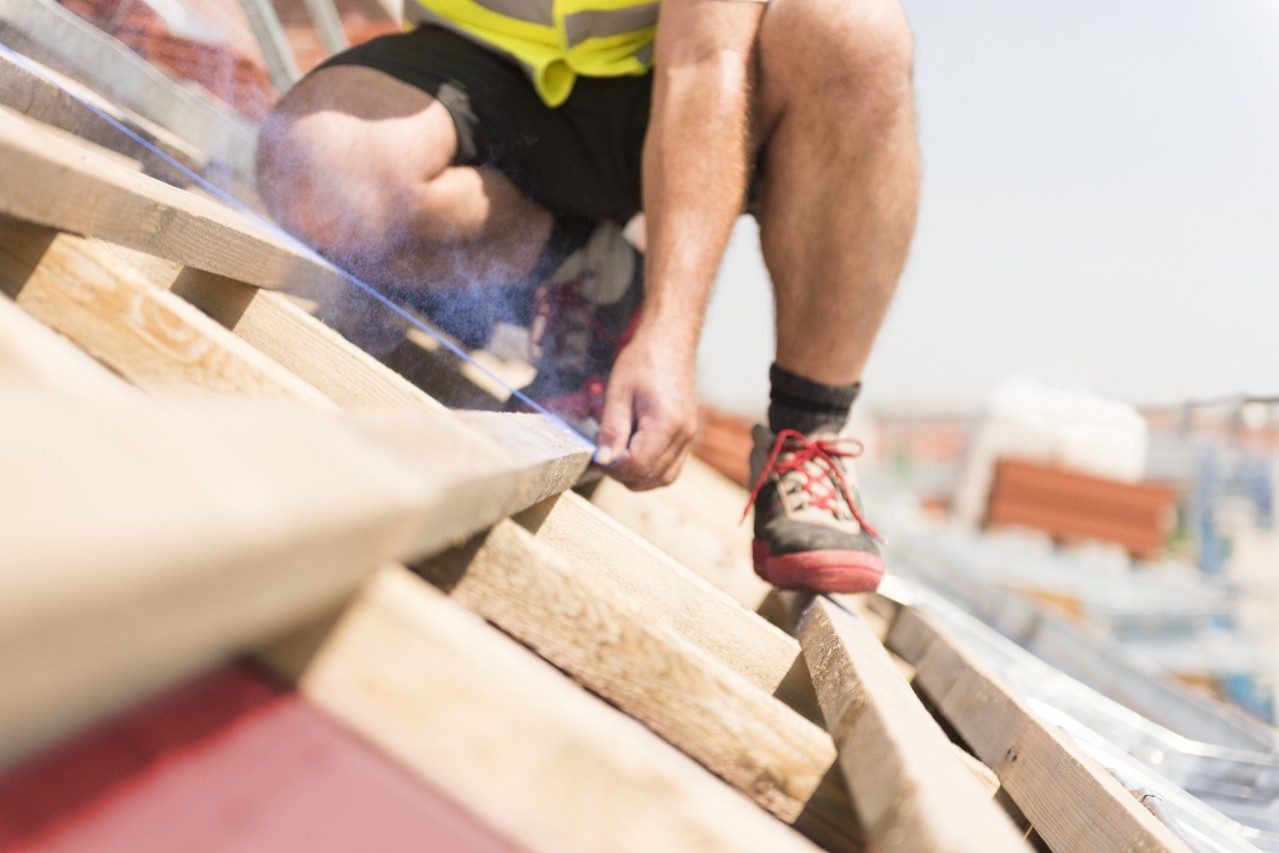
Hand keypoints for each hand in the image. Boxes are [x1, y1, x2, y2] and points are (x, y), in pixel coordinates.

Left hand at [595, 327, 697, 490]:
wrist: (670, 341)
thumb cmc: (644, 360)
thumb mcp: (619, 392)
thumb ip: (612, 429)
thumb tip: (604, 460)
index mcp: (667, 423)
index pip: (637, 465)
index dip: (612, 467)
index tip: (596, 455)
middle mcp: (683, 434)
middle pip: (650, 477)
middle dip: (622, 474)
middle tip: (603, 455)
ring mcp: (689, 436)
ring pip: (662, 478)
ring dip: (637, 476)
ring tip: (617, 455)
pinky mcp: (688, 435)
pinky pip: (670, 467)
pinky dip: (651, 470)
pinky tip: (633, 454)